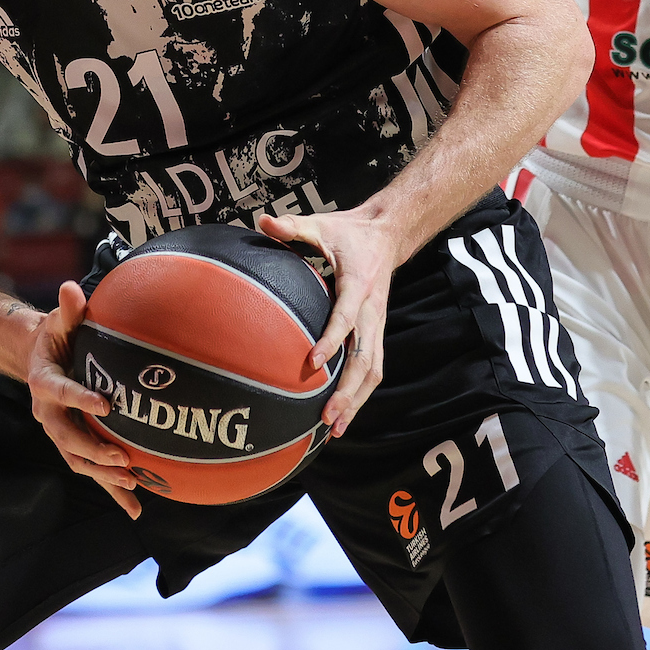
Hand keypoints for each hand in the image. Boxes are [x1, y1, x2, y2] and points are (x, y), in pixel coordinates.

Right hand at [25, 282, 140, 518]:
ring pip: (79, 461)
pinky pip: (92, 472)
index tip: (106, 405)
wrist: (40, 359)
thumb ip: (69, 309)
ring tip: (132, 484)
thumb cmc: (57, 337)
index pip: (63, 392)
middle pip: (68, 438)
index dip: (81, 399)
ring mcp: (61, 433)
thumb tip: (71, 288)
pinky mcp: (75, 446)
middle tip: (122, 457)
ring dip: (104, 476)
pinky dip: (112, 491)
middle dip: (95, 451)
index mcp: (44, 382)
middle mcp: (48, 413)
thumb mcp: (60, 321)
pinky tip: (136, 509)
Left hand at [259, 210, 399, 436]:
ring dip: (357, 400)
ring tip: (335, 428)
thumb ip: (292, 226)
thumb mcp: (321, 223)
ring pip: (373, 369)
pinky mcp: (377, 331)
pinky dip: (361, 393)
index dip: (331, 339)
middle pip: (366, 357)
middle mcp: (373, 309)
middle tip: (326, 416)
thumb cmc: (349, 231)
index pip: (346, 317)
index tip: (312, 363)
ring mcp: (378, 323)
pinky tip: (343, 414)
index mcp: (359, 284)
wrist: (387, 233)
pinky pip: (373, 367)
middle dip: (348, 390)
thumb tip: (262, 221)